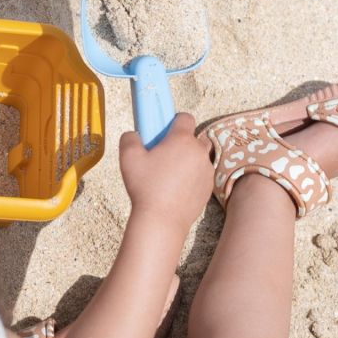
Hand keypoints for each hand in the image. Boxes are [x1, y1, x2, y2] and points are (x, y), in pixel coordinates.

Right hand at [119, 113, 212, 233]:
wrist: (162, 220)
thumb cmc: (145, 187)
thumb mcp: (128, 158)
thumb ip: (129, 138)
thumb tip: (133, 134)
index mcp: (182, 139)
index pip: (185, 117)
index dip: (175, 121)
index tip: (165, 132)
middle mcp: (199, 151)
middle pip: (194, 137)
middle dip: (182, 142)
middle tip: (165, 156)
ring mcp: (207, 170)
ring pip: (199, 156)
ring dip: (189, 159)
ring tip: (171, 173)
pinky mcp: (209, 187)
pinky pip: (202, 174)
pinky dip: (193, 176)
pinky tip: (177, 188)